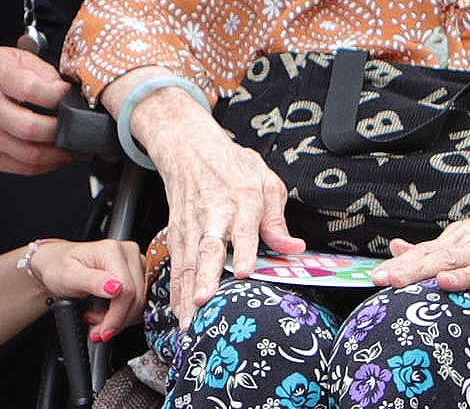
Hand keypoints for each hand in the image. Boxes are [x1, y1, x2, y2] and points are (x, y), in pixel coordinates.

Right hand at [0, 46, 68, 176]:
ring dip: (58, 154)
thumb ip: (42, 70)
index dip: (58, 96)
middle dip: (62, 130)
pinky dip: (45, 166)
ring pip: (29, 155)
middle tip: (77, 126)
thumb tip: (67, 89)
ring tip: (72, 145)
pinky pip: (21, 168)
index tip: (72, 96)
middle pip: (31, 129)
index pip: (32, 90)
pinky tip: (56, 157)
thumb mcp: (10, 57)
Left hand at [27, 239, 147, 341]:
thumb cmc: (58, 267)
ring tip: (96, 319)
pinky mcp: (137, 272)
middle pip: (136, 297)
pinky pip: (139, 300)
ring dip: (120, 319)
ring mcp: (134, 262)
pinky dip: (124, 314)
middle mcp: (128, 253)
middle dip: (117, 320)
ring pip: (140, 301)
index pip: (127, 290)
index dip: (116, 316)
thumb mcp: (67, 276)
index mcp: (112, 250)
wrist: (55, 263)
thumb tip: (116, 288)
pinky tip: (106, 313)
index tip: (102, 331)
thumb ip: (92, 281)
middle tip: (96, 330)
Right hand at [136, 86, 300, 330]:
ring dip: (187, 291)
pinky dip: (175, 288)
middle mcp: (214, 214)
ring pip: (188, 260)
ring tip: (188, 319)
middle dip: (206, 276)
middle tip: (204, 301)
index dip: (245, 249)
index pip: (244, 227)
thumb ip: (278, 219)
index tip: (246, 271)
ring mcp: (192, 224)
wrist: (191, 149)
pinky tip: (177, 309)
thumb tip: (294, 248)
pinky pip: (176, 263)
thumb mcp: (266, 181)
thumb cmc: (232, 166)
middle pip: (209, 247)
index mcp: (242, 199)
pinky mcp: (177, 232)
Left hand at [370, 218, 469, 318]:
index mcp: (464, 240)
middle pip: (446, 259)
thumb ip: (432, 249)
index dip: (402, 264)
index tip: (376, 276)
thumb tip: (396, 247)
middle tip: (391, 279)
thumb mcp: (468, 244)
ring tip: (441, 284)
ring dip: (463, 278)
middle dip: (417, 269)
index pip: (427, 252)